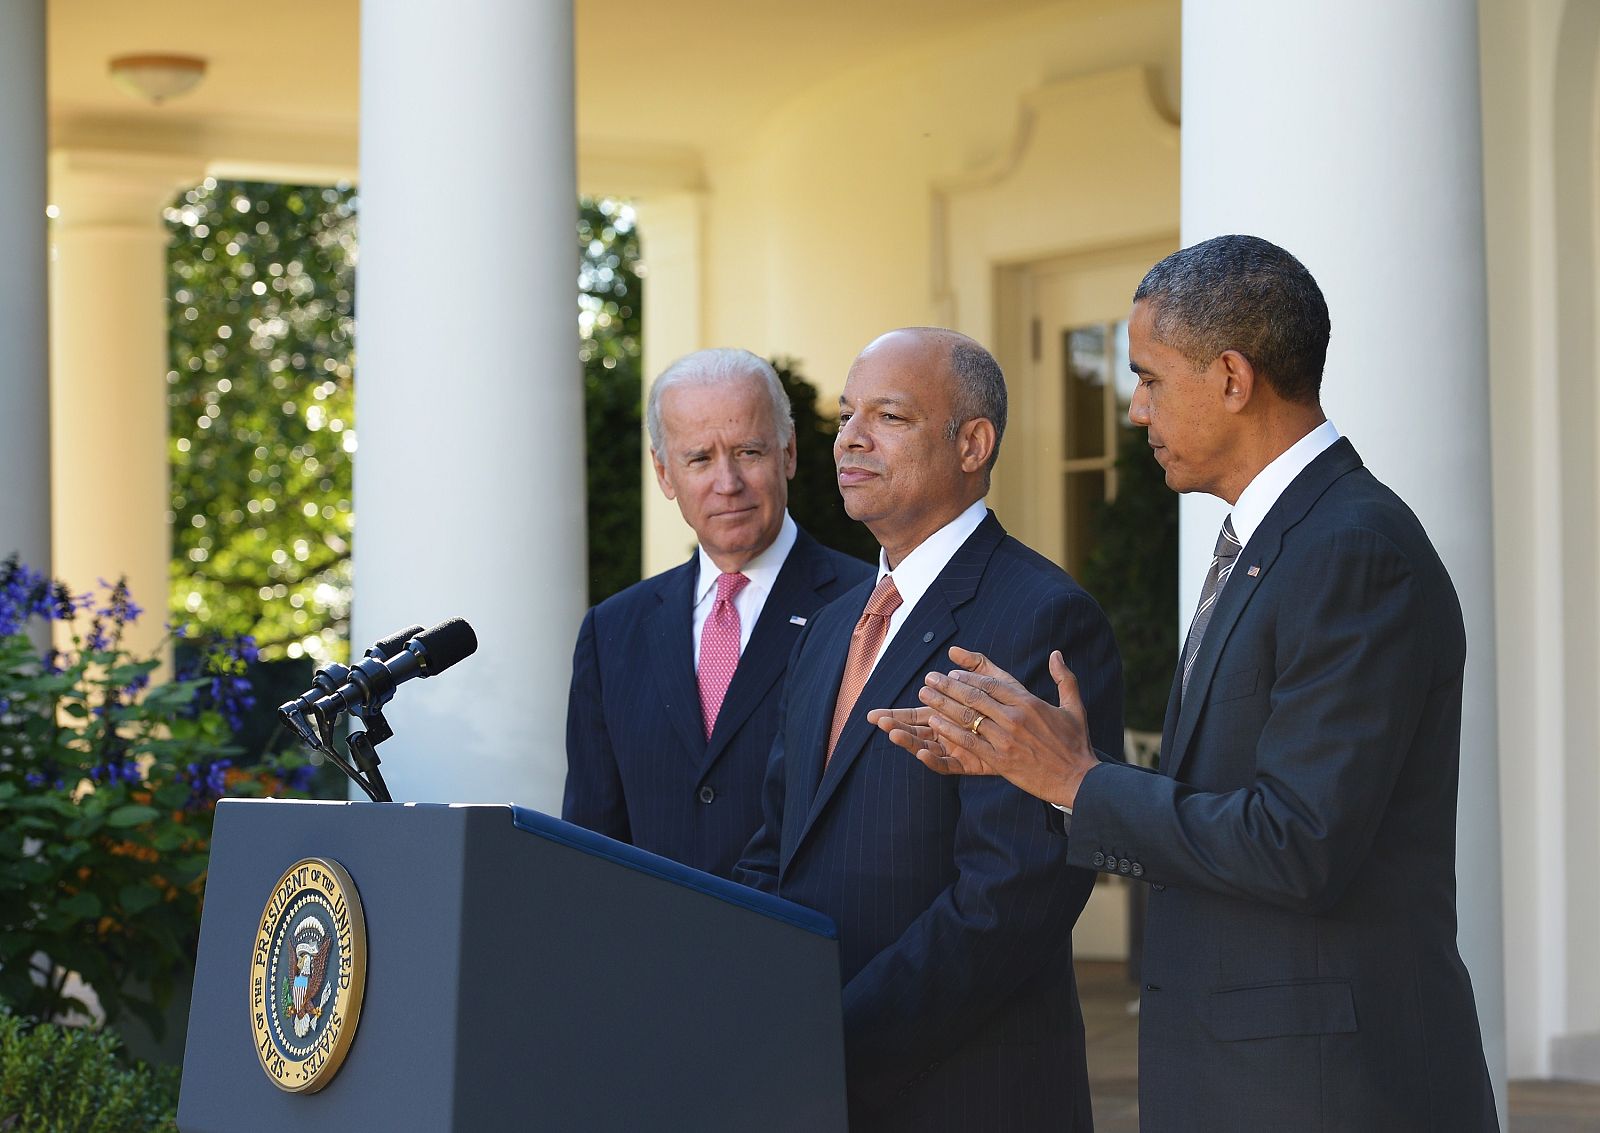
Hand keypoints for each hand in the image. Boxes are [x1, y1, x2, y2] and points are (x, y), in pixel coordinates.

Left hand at [868, 645, 1098, 807]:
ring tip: (924, 696)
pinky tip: (934, 723)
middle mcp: (1015, 718)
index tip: (951, 673)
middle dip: (948, 686)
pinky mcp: (1000, 760)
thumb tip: (1056, 654)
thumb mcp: (1074, 707)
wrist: (1078, 779)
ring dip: (942, 705)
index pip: (992, 684)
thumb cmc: (1076, 743)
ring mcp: (1006, 739)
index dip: (968, 677)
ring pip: (967, 717)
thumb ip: (1064, 678)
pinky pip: (969, 742)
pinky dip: (950, 731)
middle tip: (929, 679)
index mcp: (1029, 703)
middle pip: (974, 697)